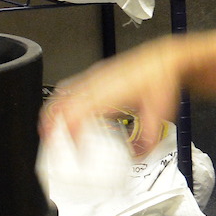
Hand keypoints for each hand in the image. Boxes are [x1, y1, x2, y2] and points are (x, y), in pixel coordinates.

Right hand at [42, 40, 181, 157]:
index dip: (70, 135)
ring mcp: (93, 77)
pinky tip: (64, 111)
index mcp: (107, 94)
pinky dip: (60, 102)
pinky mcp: (95, 74)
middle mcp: (96, 83)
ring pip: (60, 94)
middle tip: (52, 144)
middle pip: (60, 104)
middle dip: (52, 126)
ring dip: (53, 113)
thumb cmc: (159, 79)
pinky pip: (68, 86)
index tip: (74, 151)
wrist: (163, 59)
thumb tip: (138, 156)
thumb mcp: (158, 114)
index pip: (76, 114)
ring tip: (53, 131)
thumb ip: (147, 139)